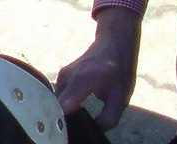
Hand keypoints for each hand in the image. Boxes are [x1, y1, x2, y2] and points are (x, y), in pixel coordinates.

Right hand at [55, 7, 142, 129]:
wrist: (113, 46)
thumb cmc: (119, 72)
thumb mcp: (121, 98)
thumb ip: (108, 118)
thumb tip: (94, 129)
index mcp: (82, 82)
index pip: (61, 106)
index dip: (61, 121)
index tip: (66, 131)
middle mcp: (67, 77)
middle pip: (55, 104)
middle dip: (60, 118)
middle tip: (72, 129)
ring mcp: (63, 74)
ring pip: (55, 99)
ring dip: (62, 110)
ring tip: (74, 120)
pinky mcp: (62, 75)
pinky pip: (58, 93)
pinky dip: (63, 103)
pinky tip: (74, 109)